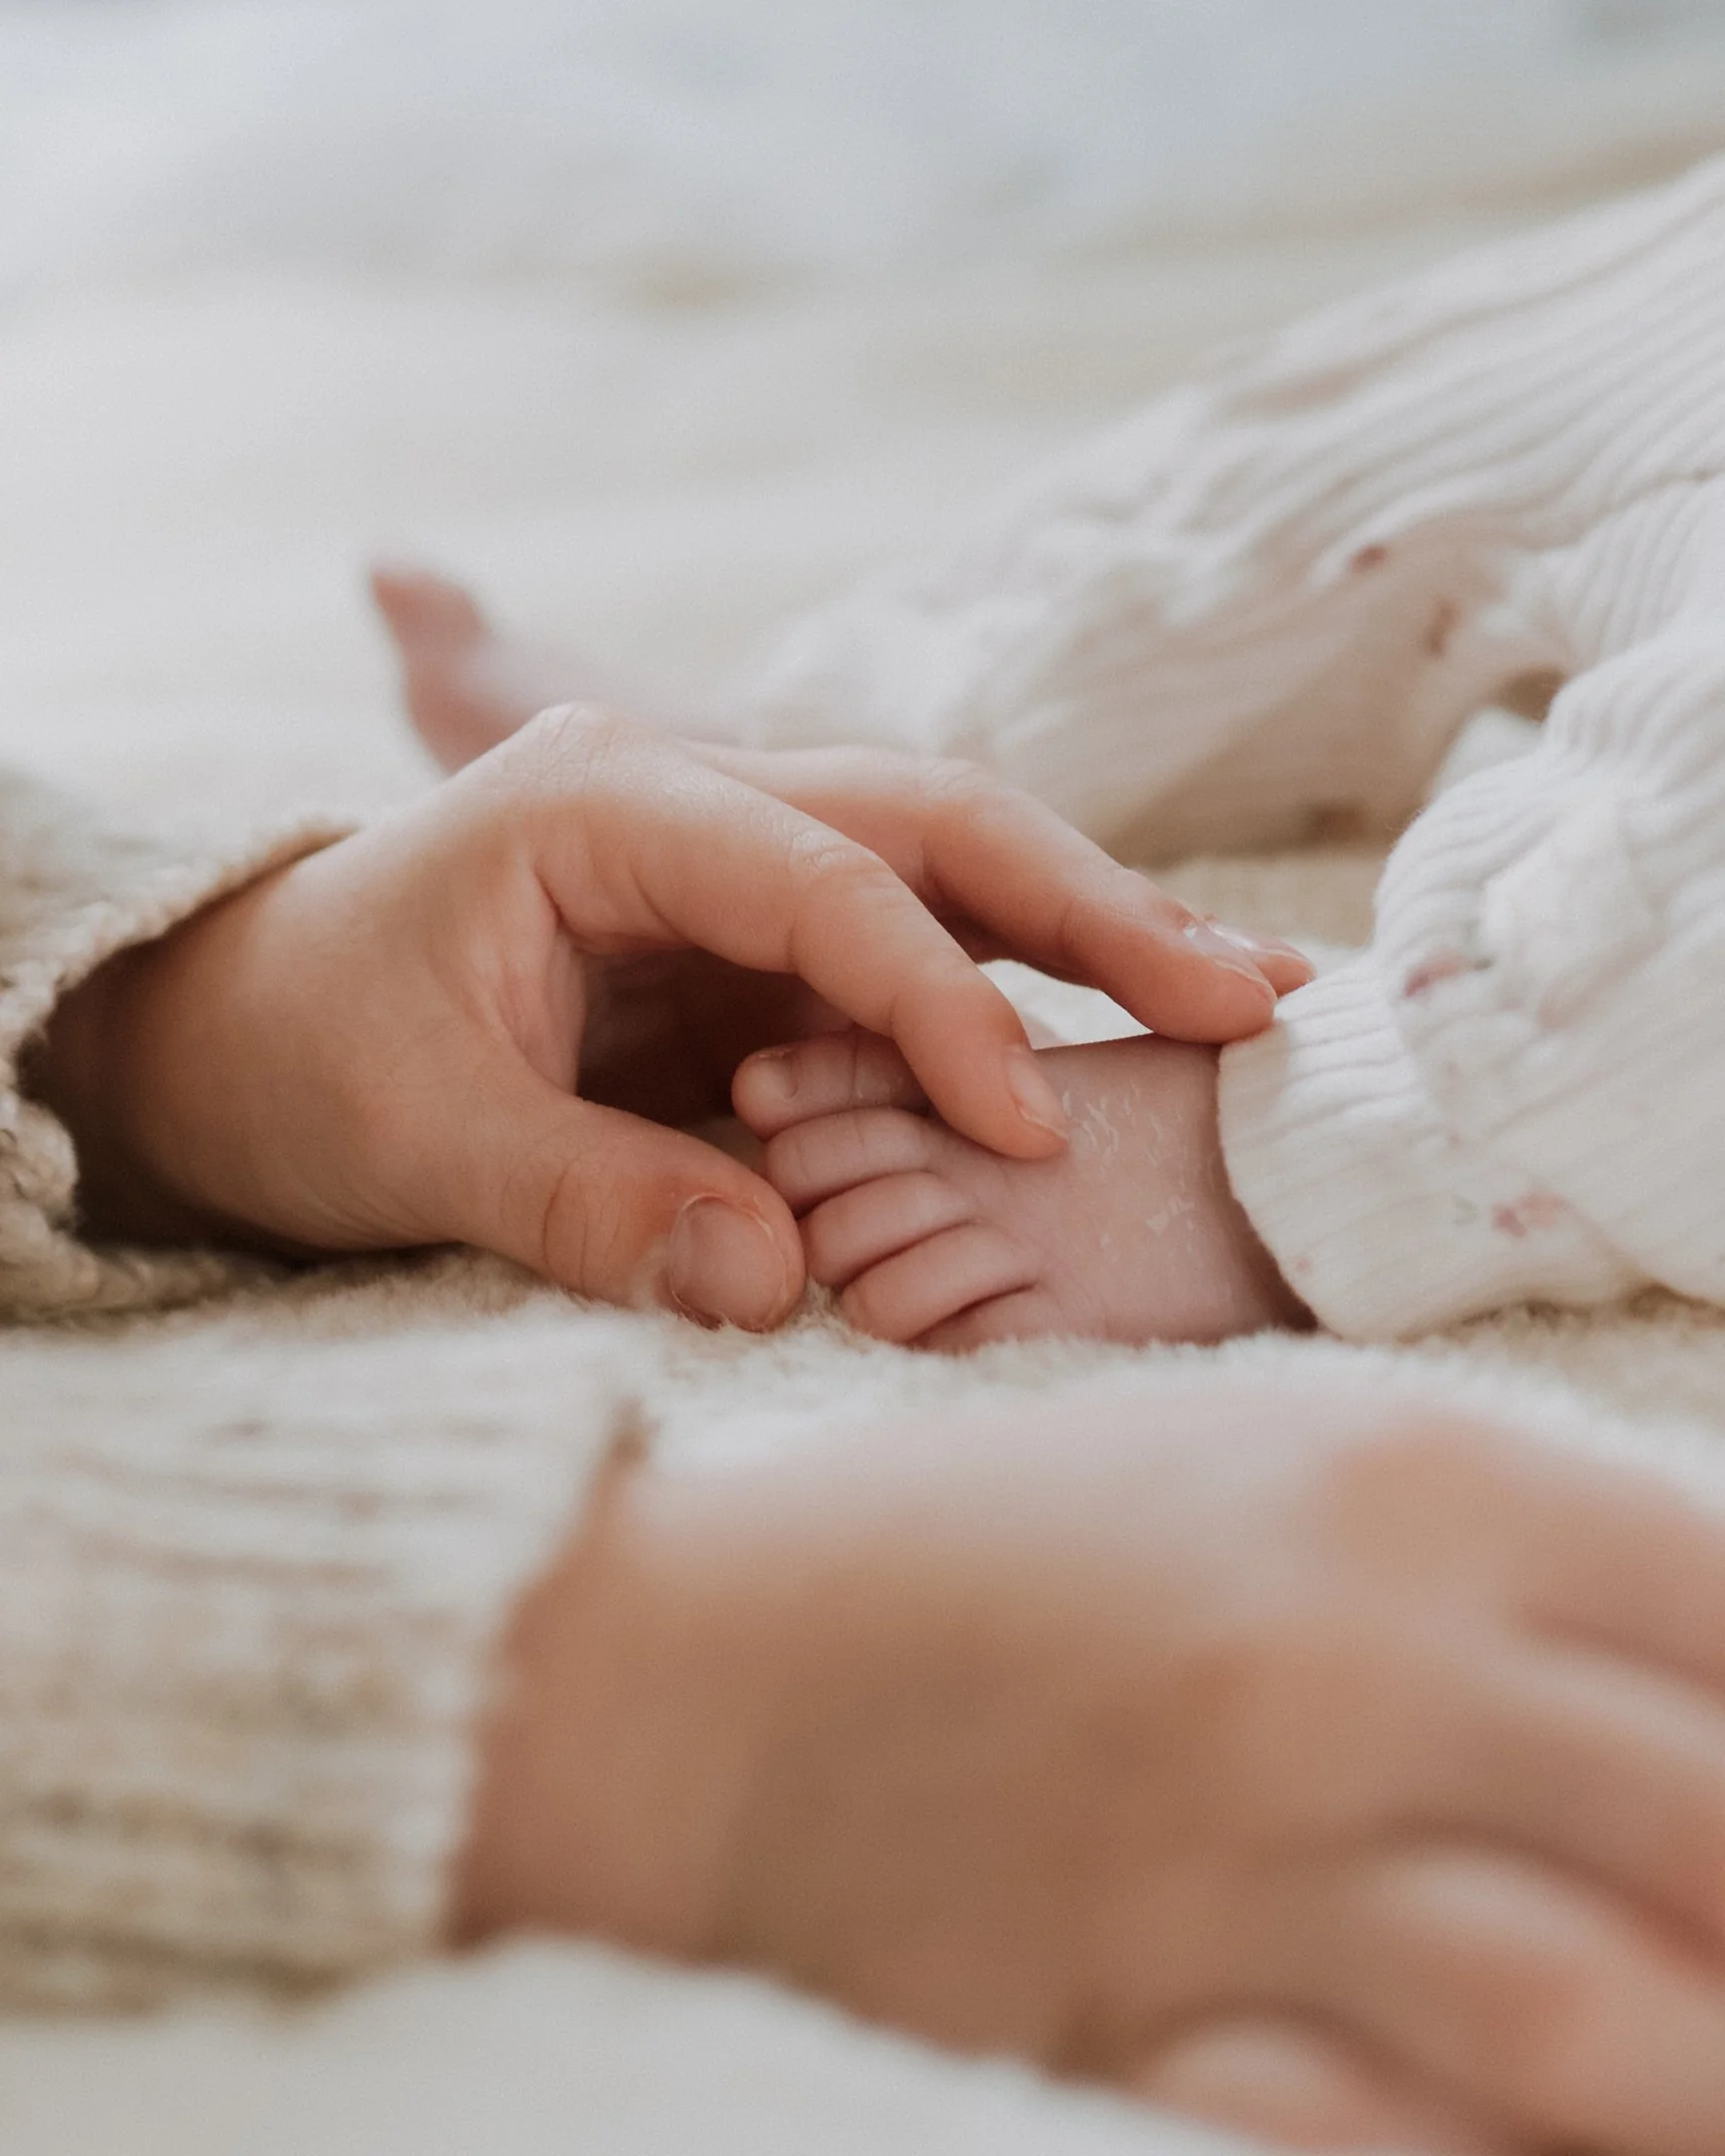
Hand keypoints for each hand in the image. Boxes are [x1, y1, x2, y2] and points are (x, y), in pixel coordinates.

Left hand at [33, 710, 1305, 1325]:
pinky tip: (1129, 1035)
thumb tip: (783, 1283)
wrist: (234, 1028)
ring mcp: (731, 867)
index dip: (940, 1002)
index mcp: (603, 804)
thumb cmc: (296, 1057)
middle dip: (1092, 911)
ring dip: (1090, 940)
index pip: (823, 880)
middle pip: (932, 826)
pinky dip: (1020, 995)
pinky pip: (907, 954)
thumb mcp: (413, 1135)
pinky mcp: (750, 944)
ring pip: (945, 875)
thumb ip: (590, 1202)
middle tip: (1247, 998)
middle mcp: (691, 803)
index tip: (1027, 1127)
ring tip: (1243, 1006)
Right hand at [460, 1380, 1724, 2153]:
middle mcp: (1342, 1654)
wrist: (726, 1669)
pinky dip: (1486, 2149)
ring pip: (1614, 2027)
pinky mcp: (1135, 2019)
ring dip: (1692, 2066)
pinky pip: (1393, 2140)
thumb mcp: (1271, 1464)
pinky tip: (1521, 2126)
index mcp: (1400, 1480)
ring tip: (1686, 2060)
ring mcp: (1236, 1851)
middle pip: (1719, 1827)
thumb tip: (1717, 1693)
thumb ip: (1509, 1557)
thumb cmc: (1022, 1548)